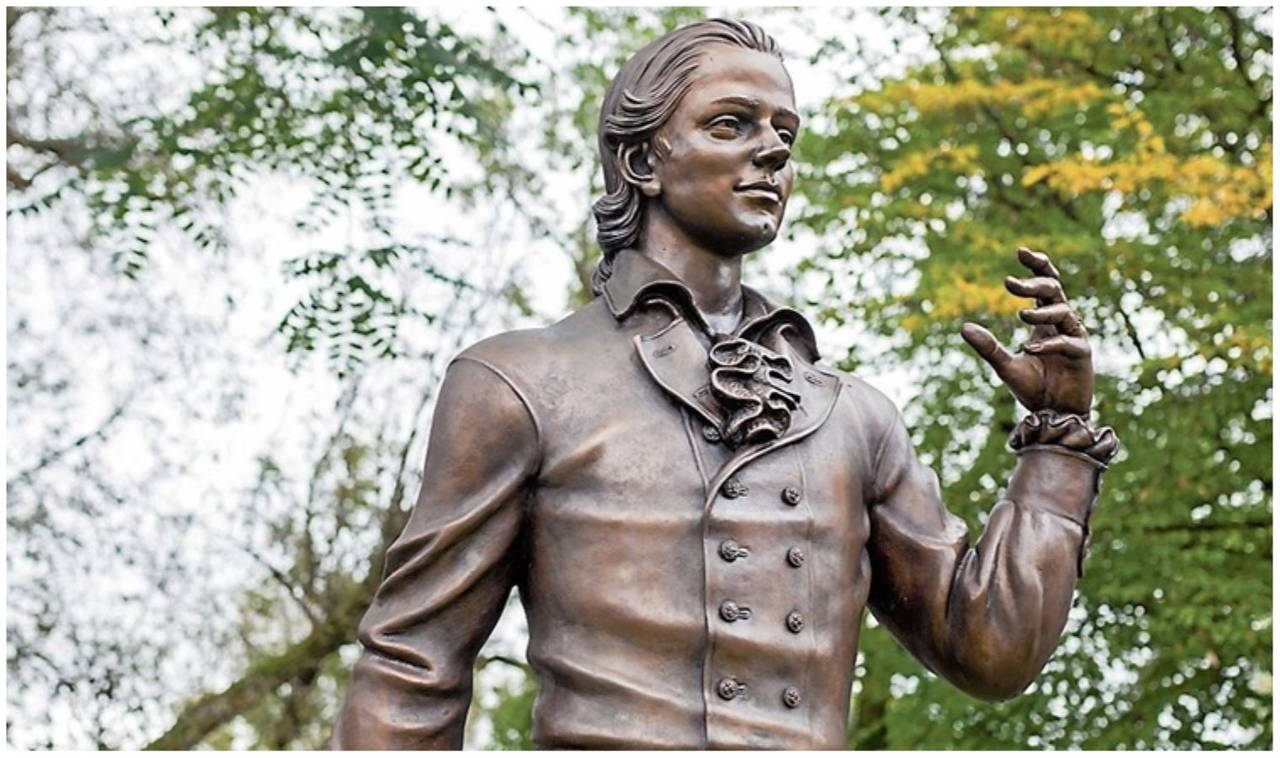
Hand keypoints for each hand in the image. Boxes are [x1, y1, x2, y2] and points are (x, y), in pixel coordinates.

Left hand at [960, 247, 1093, 415]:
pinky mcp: (1082, 356)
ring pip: (1063, 312)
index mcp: (1045, 322)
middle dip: (1034, 282)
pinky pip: (1068, 342)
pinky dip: (1048, 344)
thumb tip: (964, 327)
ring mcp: (1074, 338)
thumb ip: (988, 347)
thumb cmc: (1032, 389)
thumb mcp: (1005, 366)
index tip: (1020, 251)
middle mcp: (1062, 324)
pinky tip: (1028, 349)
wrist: (1053, 416)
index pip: (1046, 284)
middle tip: (1009, 283)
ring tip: (1018, 315)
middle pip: (1055, 289)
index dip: (1037, 266)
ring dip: (1040, 312)